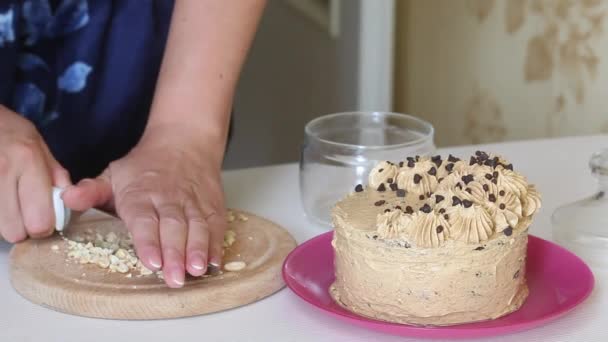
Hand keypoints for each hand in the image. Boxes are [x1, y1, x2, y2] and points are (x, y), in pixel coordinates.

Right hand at [0, 106, 70, 241]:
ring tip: (10, 204)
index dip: (44, 226)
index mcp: (28, 162)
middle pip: (15, 232)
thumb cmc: (9, 131)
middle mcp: (3, 172)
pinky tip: (1, 202)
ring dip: (6, 222)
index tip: (44, 219)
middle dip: (23, 229)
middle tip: (25, 215)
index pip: (39, 220)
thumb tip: (69, 201)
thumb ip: (56, 175)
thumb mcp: (38, 145)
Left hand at [62, 125, 226, 287]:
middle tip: (174, 278)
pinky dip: (216, 243)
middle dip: (175, 253)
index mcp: (140, 194)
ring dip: (198, 249)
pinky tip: (215, 260)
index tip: (151, 261)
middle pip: (173, 227)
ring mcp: (193, 202)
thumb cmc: (146, 166)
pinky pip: (216, 224)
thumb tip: (67, 198)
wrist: (184, 141)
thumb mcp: (114, 174)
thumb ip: (91, 191)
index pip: (144, 220)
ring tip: (197, 270)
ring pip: (197, 226)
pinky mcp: (212, 205)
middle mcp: (168, 199)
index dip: (148, 241)